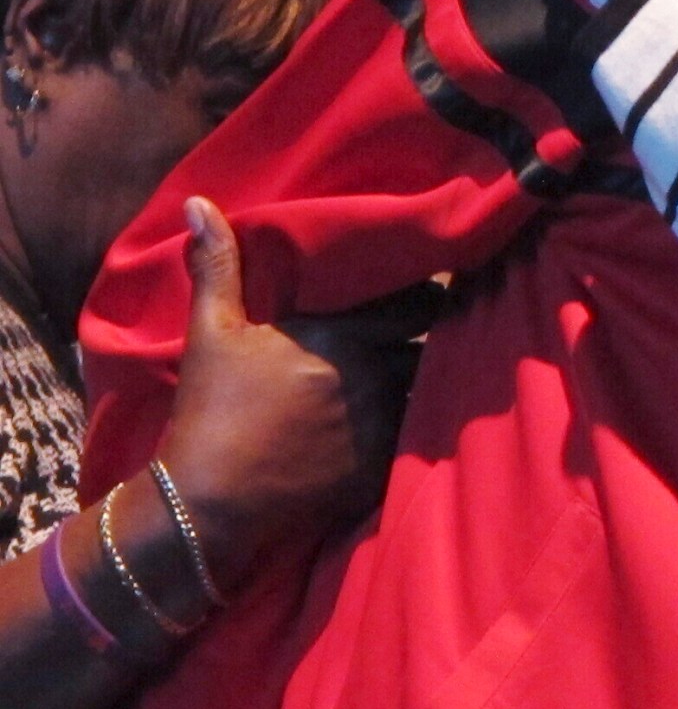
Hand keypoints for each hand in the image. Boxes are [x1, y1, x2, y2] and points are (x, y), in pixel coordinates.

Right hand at [151, 199, 435, 592]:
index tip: (432, 290)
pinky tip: (428, 421)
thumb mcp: (212, 332)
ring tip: (446, 372)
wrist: (206, 503)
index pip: (416, 300)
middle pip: (433, 342)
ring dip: (436, 380)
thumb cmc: (211, 411)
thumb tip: (200, 205)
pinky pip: (425, 436)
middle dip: (437, 335)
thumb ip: (218, 266)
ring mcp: (383, 423)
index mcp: (340, 335)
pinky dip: (425, 426)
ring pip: (435, 388)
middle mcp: (373, 374)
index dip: (427, 295)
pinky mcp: (386, 466)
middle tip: (440, 330)